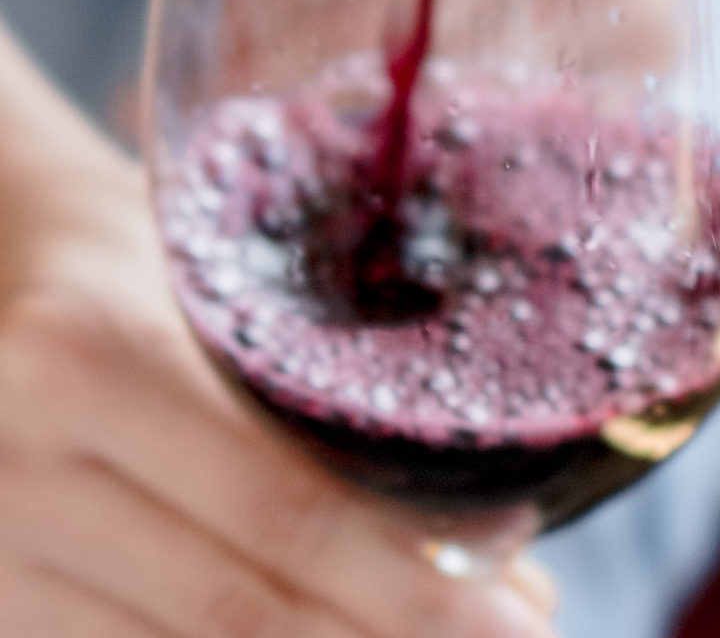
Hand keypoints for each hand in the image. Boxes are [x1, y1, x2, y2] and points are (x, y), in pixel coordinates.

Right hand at [0, 29, 560, 636]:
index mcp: (91, 357)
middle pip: (245, 603)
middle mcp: (22, 465)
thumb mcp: (219, 285)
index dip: (411, 567)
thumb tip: (504, 542)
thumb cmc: (133, 271)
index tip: (517, 583)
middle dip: (397, 633)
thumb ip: (334, 398)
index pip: (285, 505)